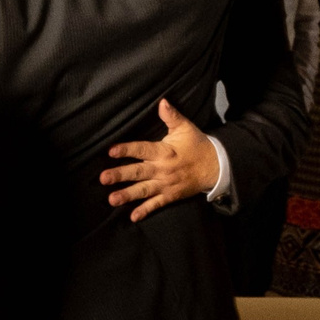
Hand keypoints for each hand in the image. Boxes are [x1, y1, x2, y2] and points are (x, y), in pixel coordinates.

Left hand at [103, 99, 220, 221]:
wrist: (216, 167)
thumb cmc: (197, 145)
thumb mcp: (186, 128)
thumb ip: (172, 116)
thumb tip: (162, 101)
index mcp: (165, 151)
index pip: (143, 150)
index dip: (127, 150)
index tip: (111, 151)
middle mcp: (163, 169)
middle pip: (139, 172)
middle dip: (120, 175)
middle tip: (103, 178)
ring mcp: (166, 184)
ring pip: (144, 190)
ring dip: (128, 195)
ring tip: (112, 199)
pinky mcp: (171, 196)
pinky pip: (156, 204)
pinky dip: (145, 211)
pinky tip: (133, 217)